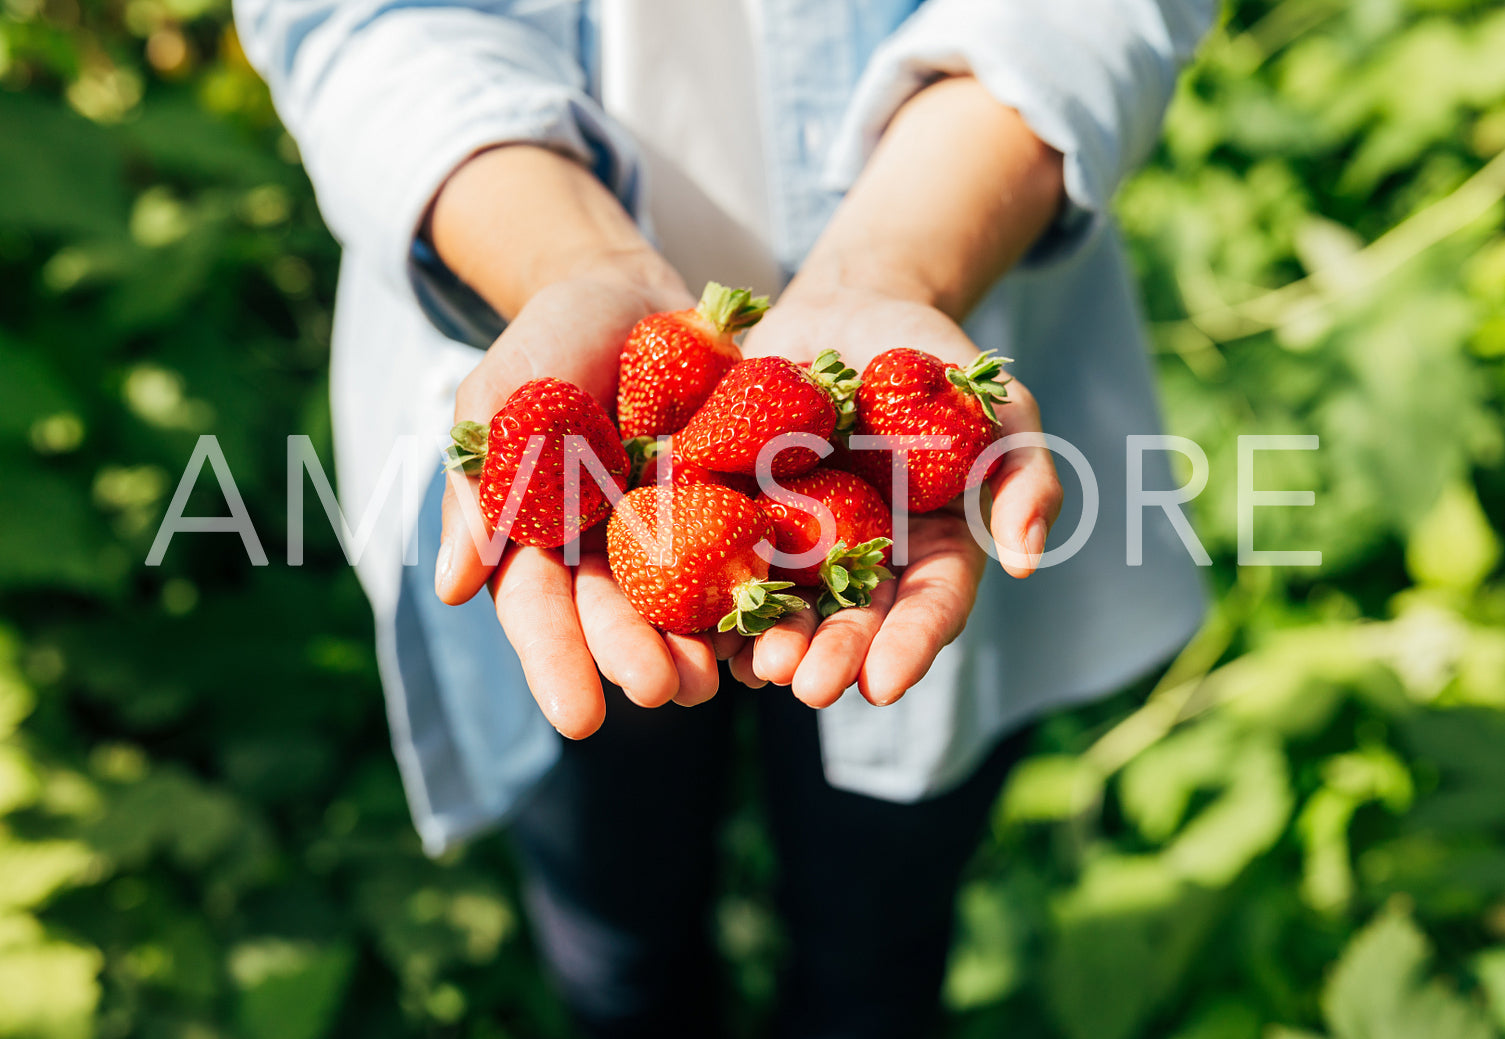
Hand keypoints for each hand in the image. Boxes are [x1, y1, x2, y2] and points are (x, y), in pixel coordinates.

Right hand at [434, 267, 742, 737]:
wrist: (628, 293)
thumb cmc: (549, 342)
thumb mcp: (503, 398)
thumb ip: (482, 482)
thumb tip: (456, 587)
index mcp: (541, 540)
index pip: (542, 610)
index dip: (558, 662)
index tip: (579, 719)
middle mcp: (607, 551)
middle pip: (618, 615)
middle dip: (636, 655)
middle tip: (663, 692)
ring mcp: (671, 531)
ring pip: (684, 602)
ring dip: (701, 644)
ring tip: (720, 679)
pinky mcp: (732, 505)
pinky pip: (751, 554)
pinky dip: (764, 593)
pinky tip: (782, 629)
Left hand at [729, 284, 1062, 706]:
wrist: (844, 311)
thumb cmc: (932, 359)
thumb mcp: (999, 406)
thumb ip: (1024, 475)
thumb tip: (1026, 559)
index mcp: (927, 550)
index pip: (926, 609)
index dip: (908, 648)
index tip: (885, 684)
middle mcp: (860, 563)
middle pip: (850, 622)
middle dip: (831, 657)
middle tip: (808, 687)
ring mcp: (796, 544)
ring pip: (784, 606)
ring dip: (768, 642)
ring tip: (753, 668)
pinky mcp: (736, 515)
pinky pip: (720, 560)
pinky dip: (708, 594)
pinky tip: (693, 624)